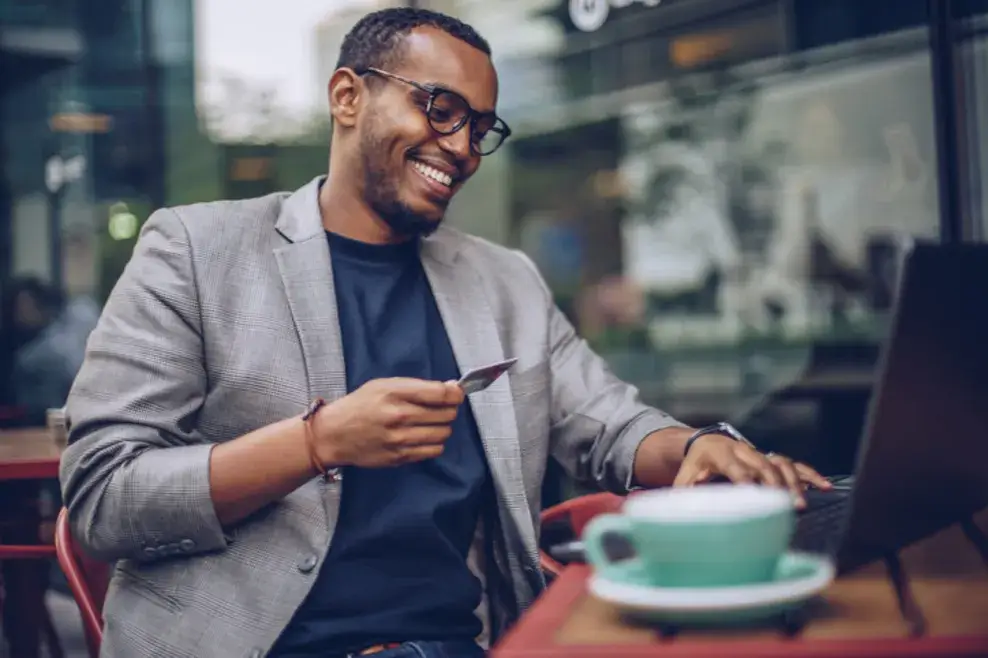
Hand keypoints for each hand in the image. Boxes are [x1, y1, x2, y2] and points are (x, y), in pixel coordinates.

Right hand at [313, 377, 463, 467]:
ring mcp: (399, 438)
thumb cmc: (358, 406)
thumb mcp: (383, 385)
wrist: (333, 435)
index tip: (457, 394)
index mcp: (394, 392)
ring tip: (432, 423)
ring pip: (443, 433)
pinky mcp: (399, 457)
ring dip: (443, 427)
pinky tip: (424, 437)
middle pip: (446, 414)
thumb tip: (449, 387)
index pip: (440, 393)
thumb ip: (416, 386)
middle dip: (449, 409)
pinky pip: (433, 451)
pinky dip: (435, 444)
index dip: (455, 393)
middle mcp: (399, 416)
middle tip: (442, 408)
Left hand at [672, 434, 831, 508]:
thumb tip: (673, 514)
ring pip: (781, 462)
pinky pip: (793, 464)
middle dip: (774, 483)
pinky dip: (809, 474)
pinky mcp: (770, 458)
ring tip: (801, 504)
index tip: (754, 494)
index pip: (735, 466)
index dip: (745, 478)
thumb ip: (681, 494)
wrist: (703, 443)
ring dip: (793, 482)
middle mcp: (742, 450)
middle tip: (785, 505)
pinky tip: (824, 487)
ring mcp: (759, 452)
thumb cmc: (693, 466)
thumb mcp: (683, 478)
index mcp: (719, 453)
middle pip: (762, 464)